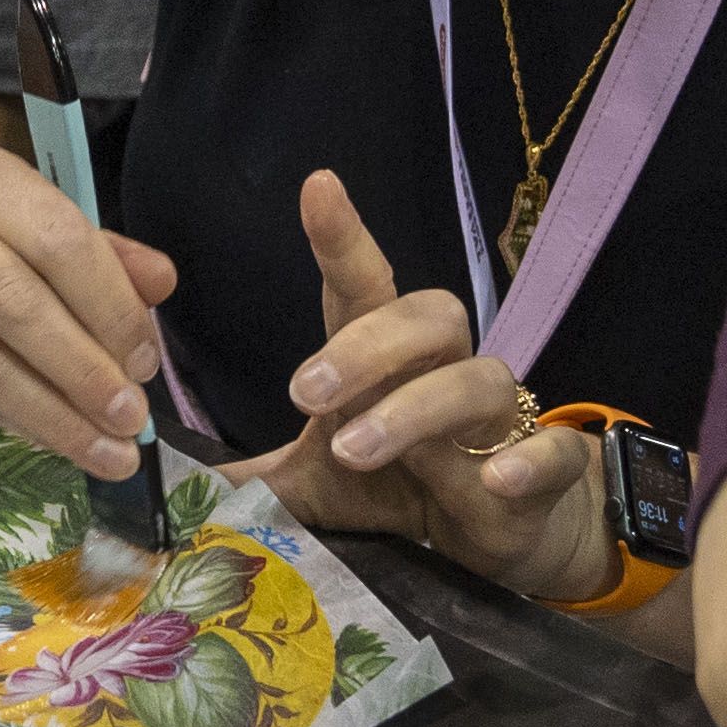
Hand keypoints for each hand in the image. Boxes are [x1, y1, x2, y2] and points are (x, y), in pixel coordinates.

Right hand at [0, 140, 173, 479]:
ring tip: (105, 450)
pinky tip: (54, 439)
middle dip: (83, 370)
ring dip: (51, 414)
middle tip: (130, 417)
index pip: (58, 242)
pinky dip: (11, 420)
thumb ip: (97, 249)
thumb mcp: (24, 211)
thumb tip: (161, 285)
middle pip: (16, 304)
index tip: (144, 361)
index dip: (109, 307)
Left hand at [230, 168, 608, 598]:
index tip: (317, 187)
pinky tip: (495, 481)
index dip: (345, 238)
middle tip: (303, 393)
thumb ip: (256, 481)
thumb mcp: (319, 490)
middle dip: (366, 346)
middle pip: (428, 318)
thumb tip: (175, 483)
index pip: (365, 289)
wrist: (502, 539)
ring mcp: (500, 422)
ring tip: (356, 448)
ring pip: (479, 381)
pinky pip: (551, 455)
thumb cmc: (405, 490)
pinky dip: (529, 461)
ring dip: (416, 410)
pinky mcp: (543, 476)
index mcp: (390, 366)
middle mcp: (447, 374)